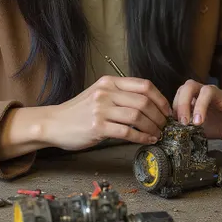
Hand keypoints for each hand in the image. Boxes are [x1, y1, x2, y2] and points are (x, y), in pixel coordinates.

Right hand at [42, 76, 170, 150]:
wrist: (54, 123)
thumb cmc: (79, 112)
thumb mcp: (99, 94)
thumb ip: (120, 95)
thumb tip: (149, 105)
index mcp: (109, 82)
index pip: (144, 85)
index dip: (160, 98)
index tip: (167, 110)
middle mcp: (106, 92)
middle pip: (144, 101)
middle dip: (159, 115)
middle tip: (165, 125)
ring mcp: (101, 109)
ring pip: (138, 116)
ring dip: (153, 127)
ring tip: (157, 133)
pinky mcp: (97, 126)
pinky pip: (127, 132)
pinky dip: (141, 137)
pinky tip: (147, 140)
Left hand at [173, 80, 221, 145]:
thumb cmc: (217, 125)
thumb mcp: (198, 126)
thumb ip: (186, 126)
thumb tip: (168, 134)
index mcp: (196, 96)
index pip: (180, 91)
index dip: (175, 105)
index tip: (173, 123)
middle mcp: (208, 92)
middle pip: (190, 85)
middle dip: (183, 102)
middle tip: (183, 122)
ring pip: (209, 91)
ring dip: (200, 106)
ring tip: (198, 124)